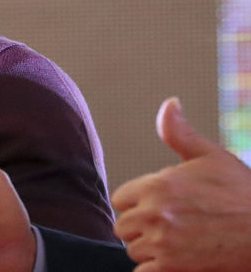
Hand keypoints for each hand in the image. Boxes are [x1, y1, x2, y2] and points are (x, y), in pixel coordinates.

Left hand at [112, 97, 250, 270]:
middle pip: (123, 226)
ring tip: (178, 243)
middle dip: (141, 227)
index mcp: (158, 185)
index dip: (137, 204)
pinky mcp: (173, 268)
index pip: (120, 198)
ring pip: (134, 249)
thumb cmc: (244, 193)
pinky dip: (156, 269)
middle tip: (170, 228)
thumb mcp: (213, 157)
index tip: (158, 207)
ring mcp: (162, 242)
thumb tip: (169, 104)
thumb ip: (180, 134)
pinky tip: (176, 262)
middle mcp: (155, 213)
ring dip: (150, 249)